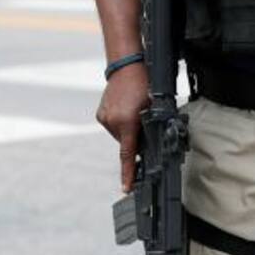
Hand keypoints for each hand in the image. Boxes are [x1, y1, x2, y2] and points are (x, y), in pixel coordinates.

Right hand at [95, 62, 149, 191]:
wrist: (126, 66)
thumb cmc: (144, 83)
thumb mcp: (153, 106)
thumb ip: (150, 128)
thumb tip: (150, 146)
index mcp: (127, 122)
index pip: (127, 155)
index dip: (128, 173)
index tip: (126, 187)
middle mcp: (113, 122)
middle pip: (126, 144)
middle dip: (135, 139)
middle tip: (142, 122)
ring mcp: (105, 119)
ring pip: (120, 135)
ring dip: (128, 130)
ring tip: (134, 110)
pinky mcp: (101, 115)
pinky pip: (114, 126)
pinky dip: (121, 123)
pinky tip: (126, 110)